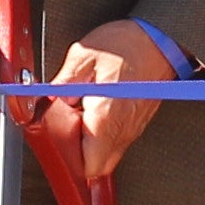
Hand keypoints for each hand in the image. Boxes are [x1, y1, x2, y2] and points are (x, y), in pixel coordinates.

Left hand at [40, 19, 175, 191]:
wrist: (160, 38)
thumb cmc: (127, 45)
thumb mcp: (82, 58)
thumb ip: (61, 85)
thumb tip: (44, 102)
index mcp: (106, 118)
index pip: (88, 166)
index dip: (69, 159)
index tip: (59, 140)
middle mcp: (123, 129)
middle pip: (98, 166)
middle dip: (79, 155)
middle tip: (68, 128)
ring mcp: (134, 127)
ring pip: (109, 155)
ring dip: (91, 143)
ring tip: (83, 114)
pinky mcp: (138, 121)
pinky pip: (118, 140)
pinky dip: (103, 133)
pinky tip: (96, 108)